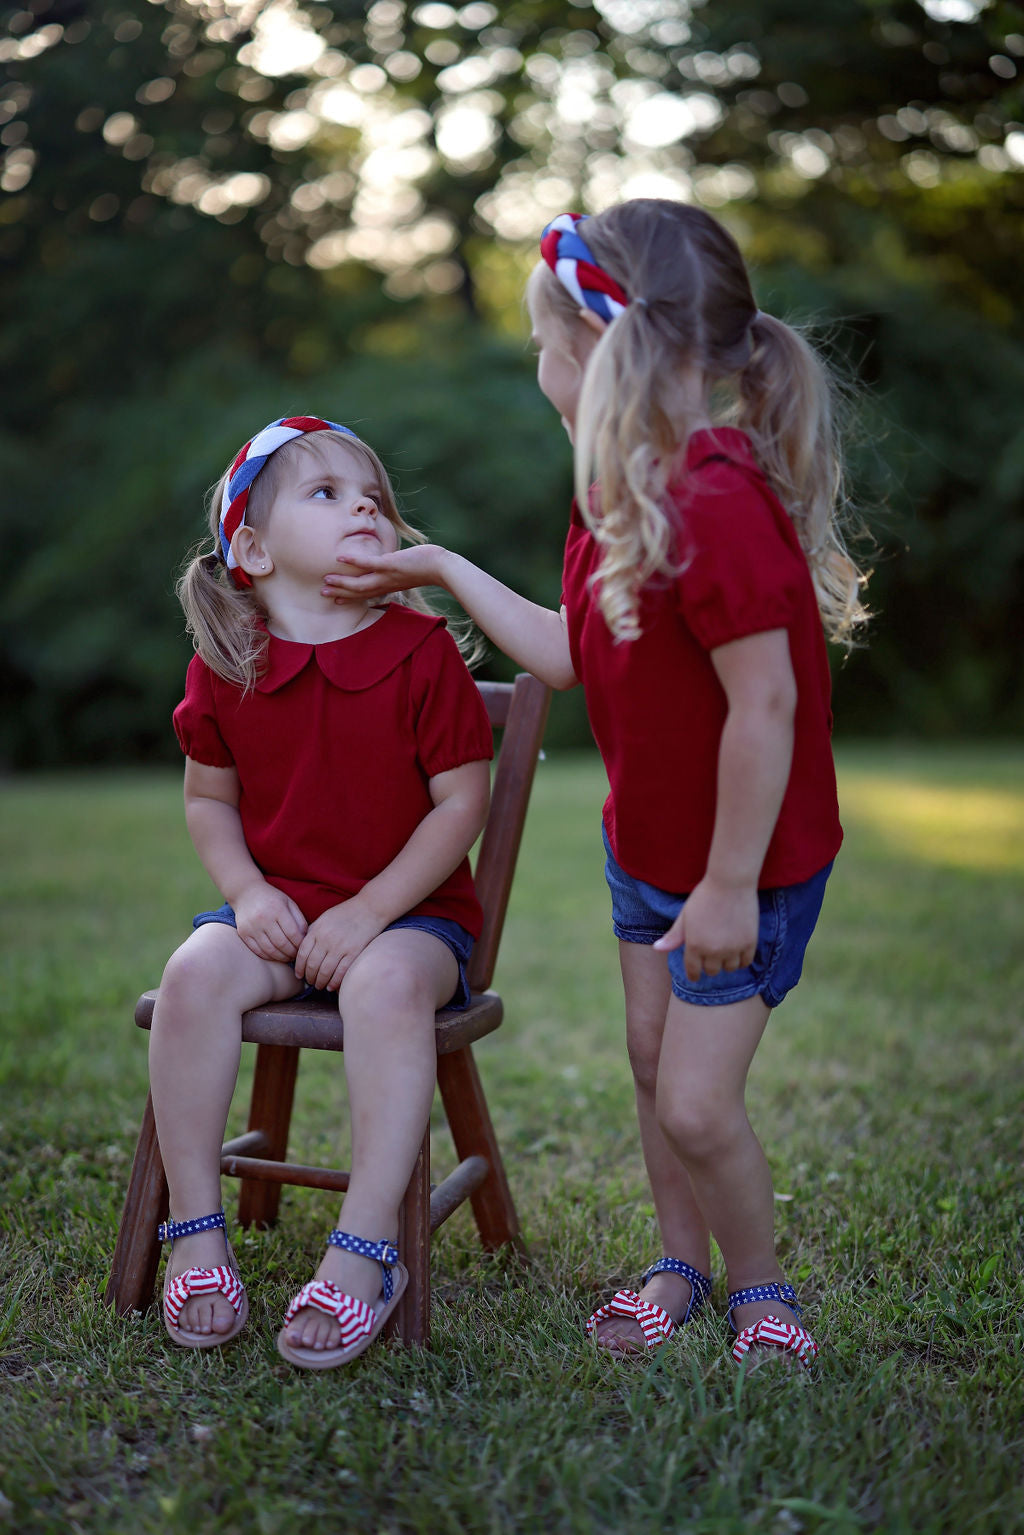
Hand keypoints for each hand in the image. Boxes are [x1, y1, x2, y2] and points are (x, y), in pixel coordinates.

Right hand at [232, 882, 307, 962]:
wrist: (245, 892)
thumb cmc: (272, 898)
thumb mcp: (288, 903)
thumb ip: (299, 919)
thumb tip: (305, 938)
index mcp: (278, 909)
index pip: (293, 933)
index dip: (300, 944)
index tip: (303, 947)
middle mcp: (264, 918)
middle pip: (281, 944)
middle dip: (291, 953)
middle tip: (296, 955)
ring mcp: (252, 927)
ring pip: (270, 950)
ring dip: (281, 957)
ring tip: (287, 957)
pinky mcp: (243, 933)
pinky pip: (257, 951)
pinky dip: (268, 957)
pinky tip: (275, 955)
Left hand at [293, 897, 386, 991]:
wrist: (369, 908)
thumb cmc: (346, 914)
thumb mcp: (324, 918)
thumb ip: (312, 932)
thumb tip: (302, 950)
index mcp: (317, 930)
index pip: (302, 954)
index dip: (299, 968)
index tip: (299, 975)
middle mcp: (326, 939)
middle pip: (312, 965)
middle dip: (309, 977)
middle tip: (310, 982)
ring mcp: (340, 946)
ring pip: (325, 971)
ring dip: (320, 982)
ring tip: (320, 986)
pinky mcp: (354, 952)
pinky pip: (341, 972)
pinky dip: (334, 982)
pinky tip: (331, 986)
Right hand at [321, 543, 444, 601]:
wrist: (441, 567)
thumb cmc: (426, 567)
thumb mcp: (406, 572)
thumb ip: (394, 571)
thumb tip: (388, 564)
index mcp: (387, 587)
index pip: (365, 594)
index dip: (349, 597)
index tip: (335, 600)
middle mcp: (385, 585)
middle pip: (358, 592)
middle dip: (340, 593)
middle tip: (323, 593)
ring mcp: (386, 576)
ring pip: (360, 582)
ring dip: (342, 582)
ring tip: (326, 580)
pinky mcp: (390, 565)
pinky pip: (368, 564)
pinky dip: (354, 562)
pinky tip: (340, 557)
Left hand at [654, 877, 759, 983]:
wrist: (730, 883)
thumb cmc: (704, 896)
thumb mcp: (685, 916)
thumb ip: (674, 936)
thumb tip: (657, 949)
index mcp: (695, 945)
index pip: (693, 970)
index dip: (694, 974)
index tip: (696, 976)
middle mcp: (713, 951)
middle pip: (712, 971)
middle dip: (710, 966)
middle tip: (711, 957)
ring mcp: (733, 948)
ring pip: (730, 968)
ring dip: (726, 963)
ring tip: (725, 953)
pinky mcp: (749, 943)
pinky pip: (746, 962)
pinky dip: (741, 960)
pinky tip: (738, 952)